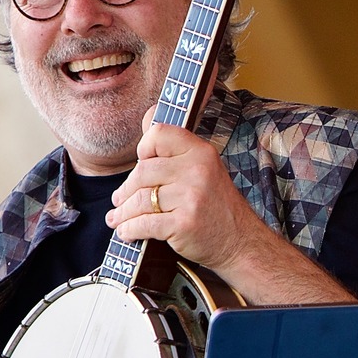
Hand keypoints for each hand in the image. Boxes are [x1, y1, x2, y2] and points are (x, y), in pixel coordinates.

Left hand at [108, 110, 354, 305]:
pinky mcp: (184, 223)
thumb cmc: (216, 205)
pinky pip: (144, 223)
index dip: (143, 148)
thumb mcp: (204, 169)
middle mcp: (197, 170)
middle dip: (125, 190)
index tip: (140, 163)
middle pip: (142, 172)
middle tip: (119, 200)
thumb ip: (175, 148)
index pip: (159, 134)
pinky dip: (130, 229)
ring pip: (140, 200)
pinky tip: (127, 232)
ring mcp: (191, 197)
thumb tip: (147, 117)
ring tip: (117, 218)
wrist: (240, 241)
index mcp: (201, 152)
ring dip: (122, 213)